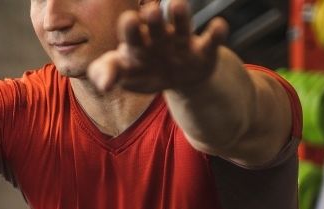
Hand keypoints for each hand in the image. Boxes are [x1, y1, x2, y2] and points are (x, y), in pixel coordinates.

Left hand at [87, 0, 227, 94]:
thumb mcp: (123, 73)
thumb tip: (104, 85)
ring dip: (180, 18)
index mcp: (137, 43)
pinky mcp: (204, 51)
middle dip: (154, 21)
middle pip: (155, 27)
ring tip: (178, 5)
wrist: (177, 78)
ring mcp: (182, 43)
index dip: (131, 28)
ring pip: (182, 28)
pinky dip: (217, 33)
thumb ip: (105, 73)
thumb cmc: (143, 70)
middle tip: (152, 11)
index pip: (131, 34)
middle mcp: (159, 38)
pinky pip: (212, 40)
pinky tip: (219, 25)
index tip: (130, 19)